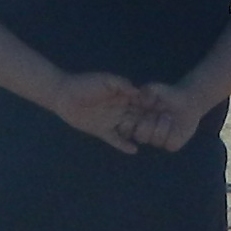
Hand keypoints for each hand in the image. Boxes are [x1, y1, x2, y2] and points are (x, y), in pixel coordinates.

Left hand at [46, 69, 163, 147]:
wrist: (63, 94)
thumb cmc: (84, 84)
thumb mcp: (105, 80)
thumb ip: (121, 84)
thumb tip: (138, 91)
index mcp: (122, 95)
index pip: (141, 102)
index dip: (152, 107)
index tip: (167, 112)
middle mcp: (119, 108)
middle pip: (138, 117)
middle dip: (150, 123)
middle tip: (165, 130)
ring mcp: (111, 120)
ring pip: (129, 128)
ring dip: (139, 133)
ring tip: (152, 141)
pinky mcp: (101, 130)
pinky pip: (115, 139)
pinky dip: (123, 144)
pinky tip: (134, 150)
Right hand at [128, 82, 211, 153]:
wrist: (186, 100)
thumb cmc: (165, 94)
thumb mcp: (154, 89)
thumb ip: (146, 93)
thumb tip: (143, 104)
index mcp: (136, 121)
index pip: (125, 129)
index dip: (128, 125)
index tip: (132, 116)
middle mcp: (146, 132)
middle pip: (139, 137)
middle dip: (146, 125)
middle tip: (152, 114)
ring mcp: (158, 139)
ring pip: (155, 140)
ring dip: (161, 126)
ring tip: (167, 115)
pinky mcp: (172, 144)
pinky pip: (170, 144)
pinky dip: (173, 132)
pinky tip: (175, 123)